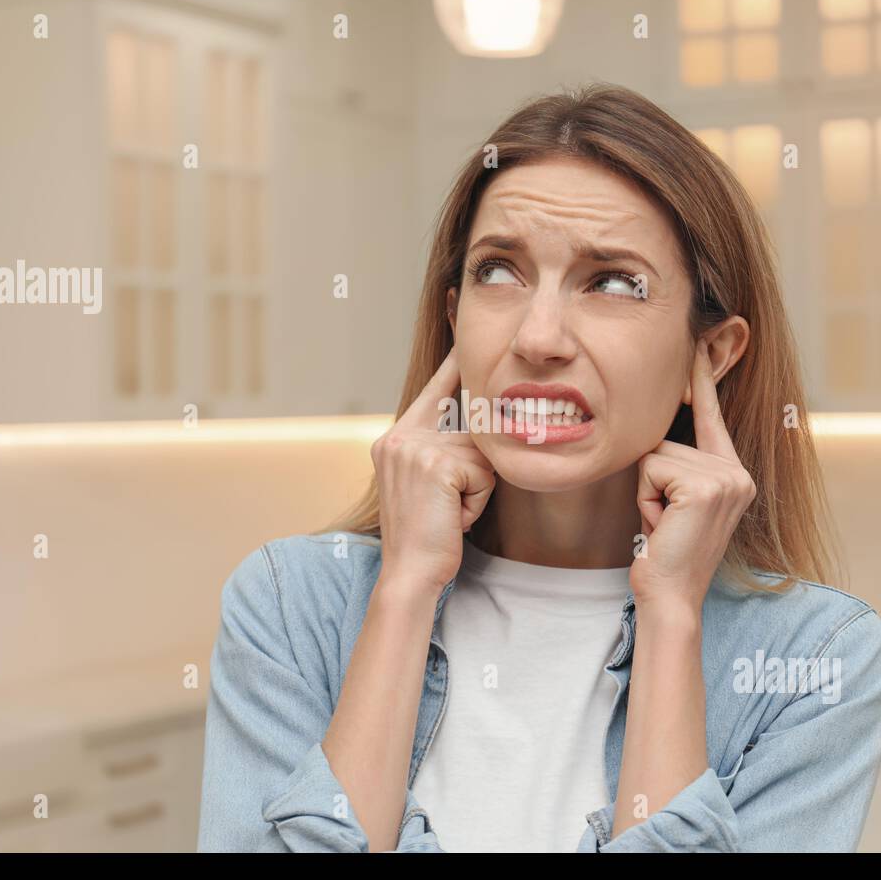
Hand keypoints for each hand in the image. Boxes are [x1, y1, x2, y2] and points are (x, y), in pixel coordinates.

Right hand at [371, 349, 496, 594]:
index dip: (456, 357)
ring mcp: (414, 448)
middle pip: (471, 419)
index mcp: (396, 437)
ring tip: (451, 511)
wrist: (410, 572)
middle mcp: (400, 435)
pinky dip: (477, 501)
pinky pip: (484, 474)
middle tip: (448, 493)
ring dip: (477, 487)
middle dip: (476, 463)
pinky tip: (453, 518)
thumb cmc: (428, 534)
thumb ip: (445, 448)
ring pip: (481, 452)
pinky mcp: (436, 464)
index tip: (457, 307)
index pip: (437, 386)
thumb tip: (484, 423)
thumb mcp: (431, 482)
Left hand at [629, 339, 755, 614]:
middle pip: (668, 439)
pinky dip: (646, 498)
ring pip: (656, 454)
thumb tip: (656, 430)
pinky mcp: (705, 486)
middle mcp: (738, 472)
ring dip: (647, 491)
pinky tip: (661, 525)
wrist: (672, 595)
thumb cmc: (666, 553)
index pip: (711, 416)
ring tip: (663, 524)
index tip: (702, 339)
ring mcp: (727, 478)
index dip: (702, 379)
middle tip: (665, 520)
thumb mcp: (676, 501)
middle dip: (653, 479)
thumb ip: (679, 466)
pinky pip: (651, 468)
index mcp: (734, 473)